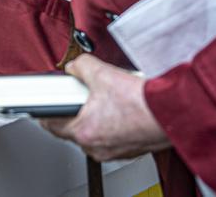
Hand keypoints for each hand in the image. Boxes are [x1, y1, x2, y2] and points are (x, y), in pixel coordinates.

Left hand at [38, 55, 170, 161]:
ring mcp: (114, 150)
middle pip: (71, 128)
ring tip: (103, 98)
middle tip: (76, 94)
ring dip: (94, 117)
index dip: (46, 108)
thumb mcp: (103, 74)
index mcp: (84, 131)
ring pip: (93, 133)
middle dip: (71, 110)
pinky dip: (112, 123)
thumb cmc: (142, 102)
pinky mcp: (129, 149)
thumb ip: (82, 67)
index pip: (50, 123)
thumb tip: (75, 66)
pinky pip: (112, 136)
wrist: (172, 112)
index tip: (44, 102)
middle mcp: (97, 146)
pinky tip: (120, 108)